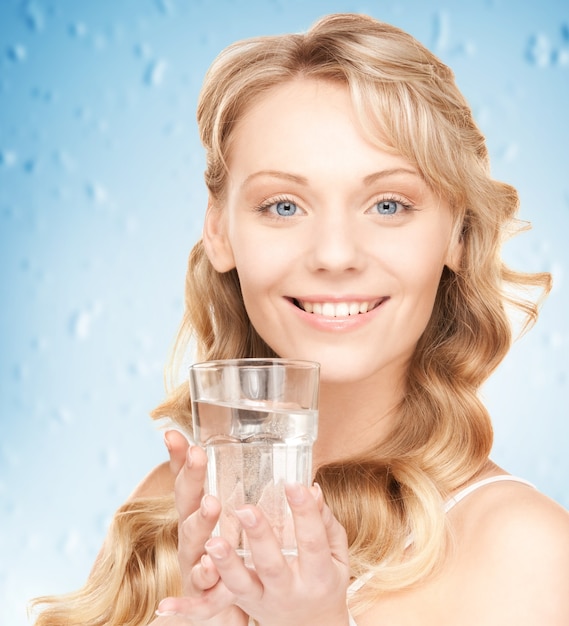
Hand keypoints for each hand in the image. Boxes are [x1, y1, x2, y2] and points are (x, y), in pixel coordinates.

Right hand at [158, 432, 247, 625]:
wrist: (228, 610)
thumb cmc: (233, 556)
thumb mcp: (240, 521)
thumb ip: (252, 494)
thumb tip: (278, 457)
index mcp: (199, 512)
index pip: (187, 479)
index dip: (180, 457)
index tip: (173, 433)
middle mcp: (191, 533)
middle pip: (186, 501)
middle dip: (192, 477)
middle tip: (199, 455)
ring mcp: (194, 561)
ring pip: (192, 539)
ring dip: (200, 521)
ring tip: (212, 504)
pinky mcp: (202, 592)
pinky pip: (201, 582)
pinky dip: (205, 574)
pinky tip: (211, 566)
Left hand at [202, 483, 350, 625]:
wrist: (313, 625)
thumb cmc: (325, 578)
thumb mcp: (336, 554)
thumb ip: (324, 522)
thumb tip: (311, 488)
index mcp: (317, 574)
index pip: (312, 541)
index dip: (304, 512)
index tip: (294, 484)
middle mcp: (288, 590)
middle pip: (272, 565)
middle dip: (259, 537)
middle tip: (245, 509)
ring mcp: (262, 600)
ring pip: (240, 585)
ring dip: (225, 564)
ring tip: (212, 542)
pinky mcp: (242, 604)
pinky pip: (212, 608)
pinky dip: (188, 609)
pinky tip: (165, 606)